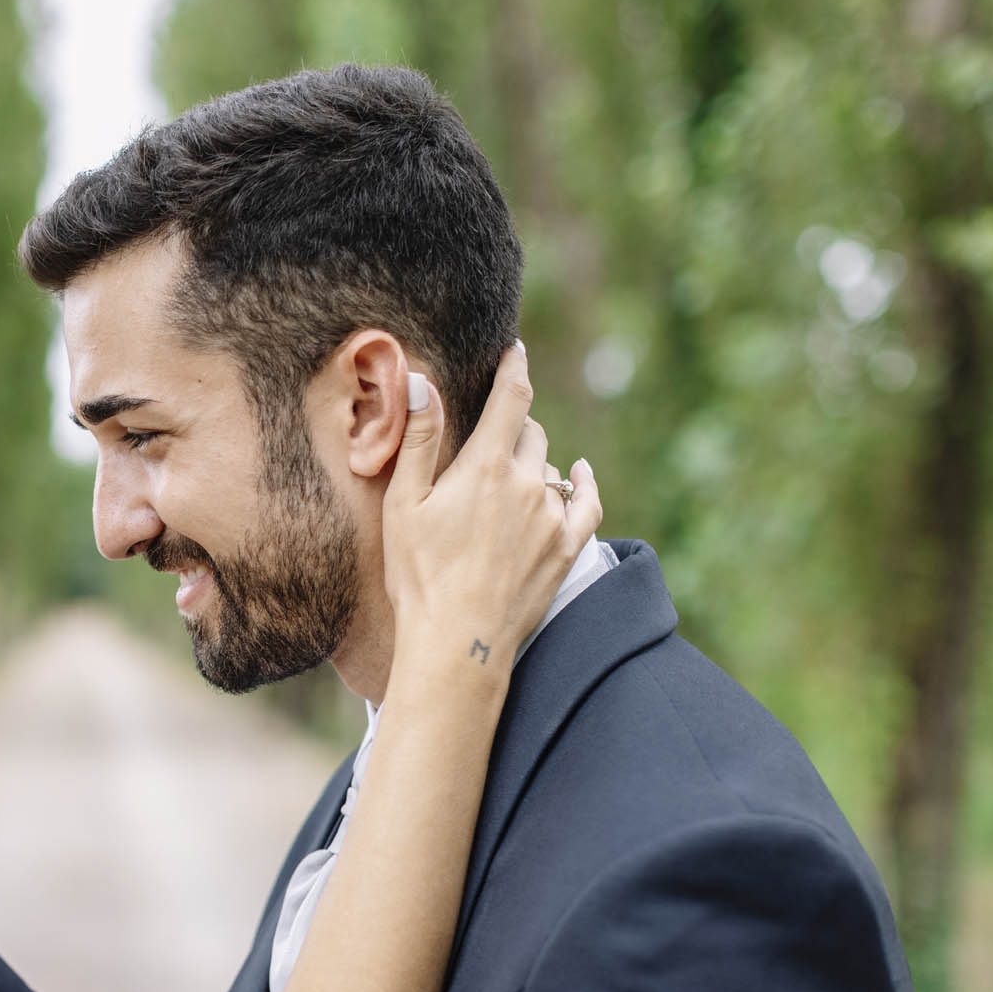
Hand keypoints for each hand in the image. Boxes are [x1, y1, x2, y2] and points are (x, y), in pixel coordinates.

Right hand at [382, 343, 602, 669]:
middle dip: (514, 425)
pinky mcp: (566, 548)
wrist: (458, 641)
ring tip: (508, 477)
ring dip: (533, 463)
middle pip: (531, 433)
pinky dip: (583, 483)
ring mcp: (552, 517)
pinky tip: (579, 473)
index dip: (514, 368)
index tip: (515, 350)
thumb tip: (425, 381)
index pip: (512, 398)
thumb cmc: (419, 574)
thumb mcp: (405, 503)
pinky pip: (588, 502)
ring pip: (551, 469)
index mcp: (485, 467)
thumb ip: (419, 439)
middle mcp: (527, 484)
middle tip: (491, 433)